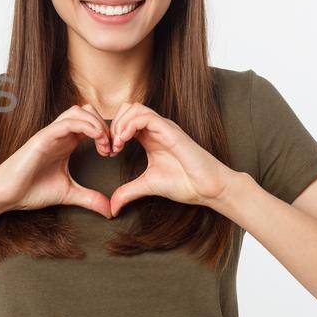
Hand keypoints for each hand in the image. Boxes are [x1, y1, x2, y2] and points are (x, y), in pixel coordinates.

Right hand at [0, 104, 113, 217]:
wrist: (6, 195)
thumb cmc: (31, 190)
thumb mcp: (68, 194)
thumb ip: (90, 199)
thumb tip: (110, 211)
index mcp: (66, 143)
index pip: (90, 123)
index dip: (107, 133)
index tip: (113, 153)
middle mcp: (59, 134)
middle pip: (86, 111)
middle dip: (104, 125)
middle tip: (111, 147)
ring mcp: (50, 134)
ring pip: (78, 111)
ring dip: (96, 124)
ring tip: (104, 144)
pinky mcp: (43, 137)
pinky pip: (67, 122)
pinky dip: (86, 126)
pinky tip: (96, 141)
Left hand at [106, 103, 241, 216]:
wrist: (208, 188)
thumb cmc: (184, 183)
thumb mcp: (147, 186)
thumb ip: (128, 192)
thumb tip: (112, 208)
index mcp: (150, 137)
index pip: (125, 120)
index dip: (111, 132)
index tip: (107, 153)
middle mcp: (156, 129)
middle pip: (127, 109)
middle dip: (112, 125)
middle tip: (110, 147)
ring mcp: (164, 128)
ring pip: (134, 108)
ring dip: (119, 124)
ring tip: (117, 145)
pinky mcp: (171, 131)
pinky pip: (146, 117)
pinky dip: (129, 125)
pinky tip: (124, 142)